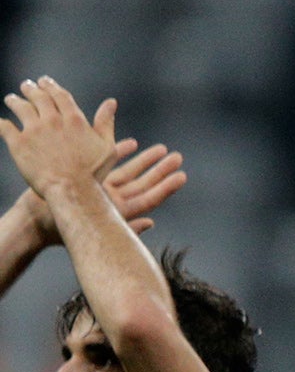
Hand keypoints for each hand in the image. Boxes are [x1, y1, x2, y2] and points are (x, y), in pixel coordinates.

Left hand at [0, 77, 114, 201]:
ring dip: (14, 100)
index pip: (59, 95)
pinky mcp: (18, 143)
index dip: (51, 86)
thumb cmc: (93, 173)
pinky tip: (0, 123)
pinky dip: (1, 123)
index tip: (45, 82)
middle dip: (31, 89)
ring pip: (19, 107)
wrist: (72, 191)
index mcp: (73, 119)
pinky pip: (4, 127)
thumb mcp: (107, 147)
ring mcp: (33, 130)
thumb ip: (106, 123)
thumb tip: (111, 102)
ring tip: (11, 99)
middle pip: (38, 97)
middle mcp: (51, 120)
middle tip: (27, 86)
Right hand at [10, 102, 184, 247]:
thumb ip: (125, 224)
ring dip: (144, 161)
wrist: (34, 220)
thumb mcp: (94, 225)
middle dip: (160, 170)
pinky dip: (118, 153)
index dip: (166, 187)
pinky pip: (108, 165)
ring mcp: (102, 190)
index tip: (182, 175)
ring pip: (129, 173)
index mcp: (118, 211)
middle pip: (143, 183)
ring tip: (161, 149)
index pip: (149, 197)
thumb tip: (152, 222)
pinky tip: (130, 143)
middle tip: (177, 157)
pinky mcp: (88, 181)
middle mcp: (113, 200)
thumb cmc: (62, 227)